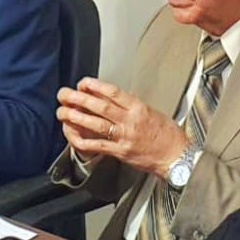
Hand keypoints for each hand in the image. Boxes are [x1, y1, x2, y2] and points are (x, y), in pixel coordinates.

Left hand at [55, 77, 189, 177]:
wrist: (177, 156)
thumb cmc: (167, 135)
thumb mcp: (152, 112)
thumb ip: (132, 105)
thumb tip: (114, 97)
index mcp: (138, 107)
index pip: (113, 92)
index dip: (95, 86)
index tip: (82, 83)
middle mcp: (130, 120)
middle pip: (100, 106)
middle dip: (79, 98)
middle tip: (64, 94)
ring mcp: (124, 137)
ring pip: (96, 124)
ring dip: (76, 117)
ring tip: (62, 112)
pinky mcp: (121, 152)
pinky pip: (98, 146)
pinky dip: (83, 141)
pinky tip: (72, 136)